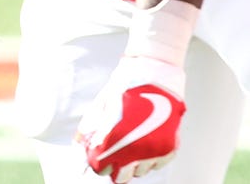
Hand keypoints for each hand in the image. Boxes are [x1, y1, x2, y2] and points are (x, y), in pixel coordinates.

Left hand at [77, 55, 186, 180]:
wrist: (153, 75)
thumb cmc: (123, 89)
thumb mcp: (100, 107)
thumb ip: (89, 130)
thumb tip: (79, 148)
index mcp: (114, 139)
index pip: (101, 168)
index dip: (98, 164)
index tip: (98, 158)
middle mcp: (135, 149)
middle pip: (122, 178)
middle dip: (115, 168)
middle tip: (114, 155)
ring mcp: (154, 150)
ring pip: (141, 172)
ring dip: (134, 163)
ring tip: (132, 142)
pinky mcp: (170, 147)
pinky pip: (158, 164)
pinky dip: (151, 158)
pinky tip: (146, 142)